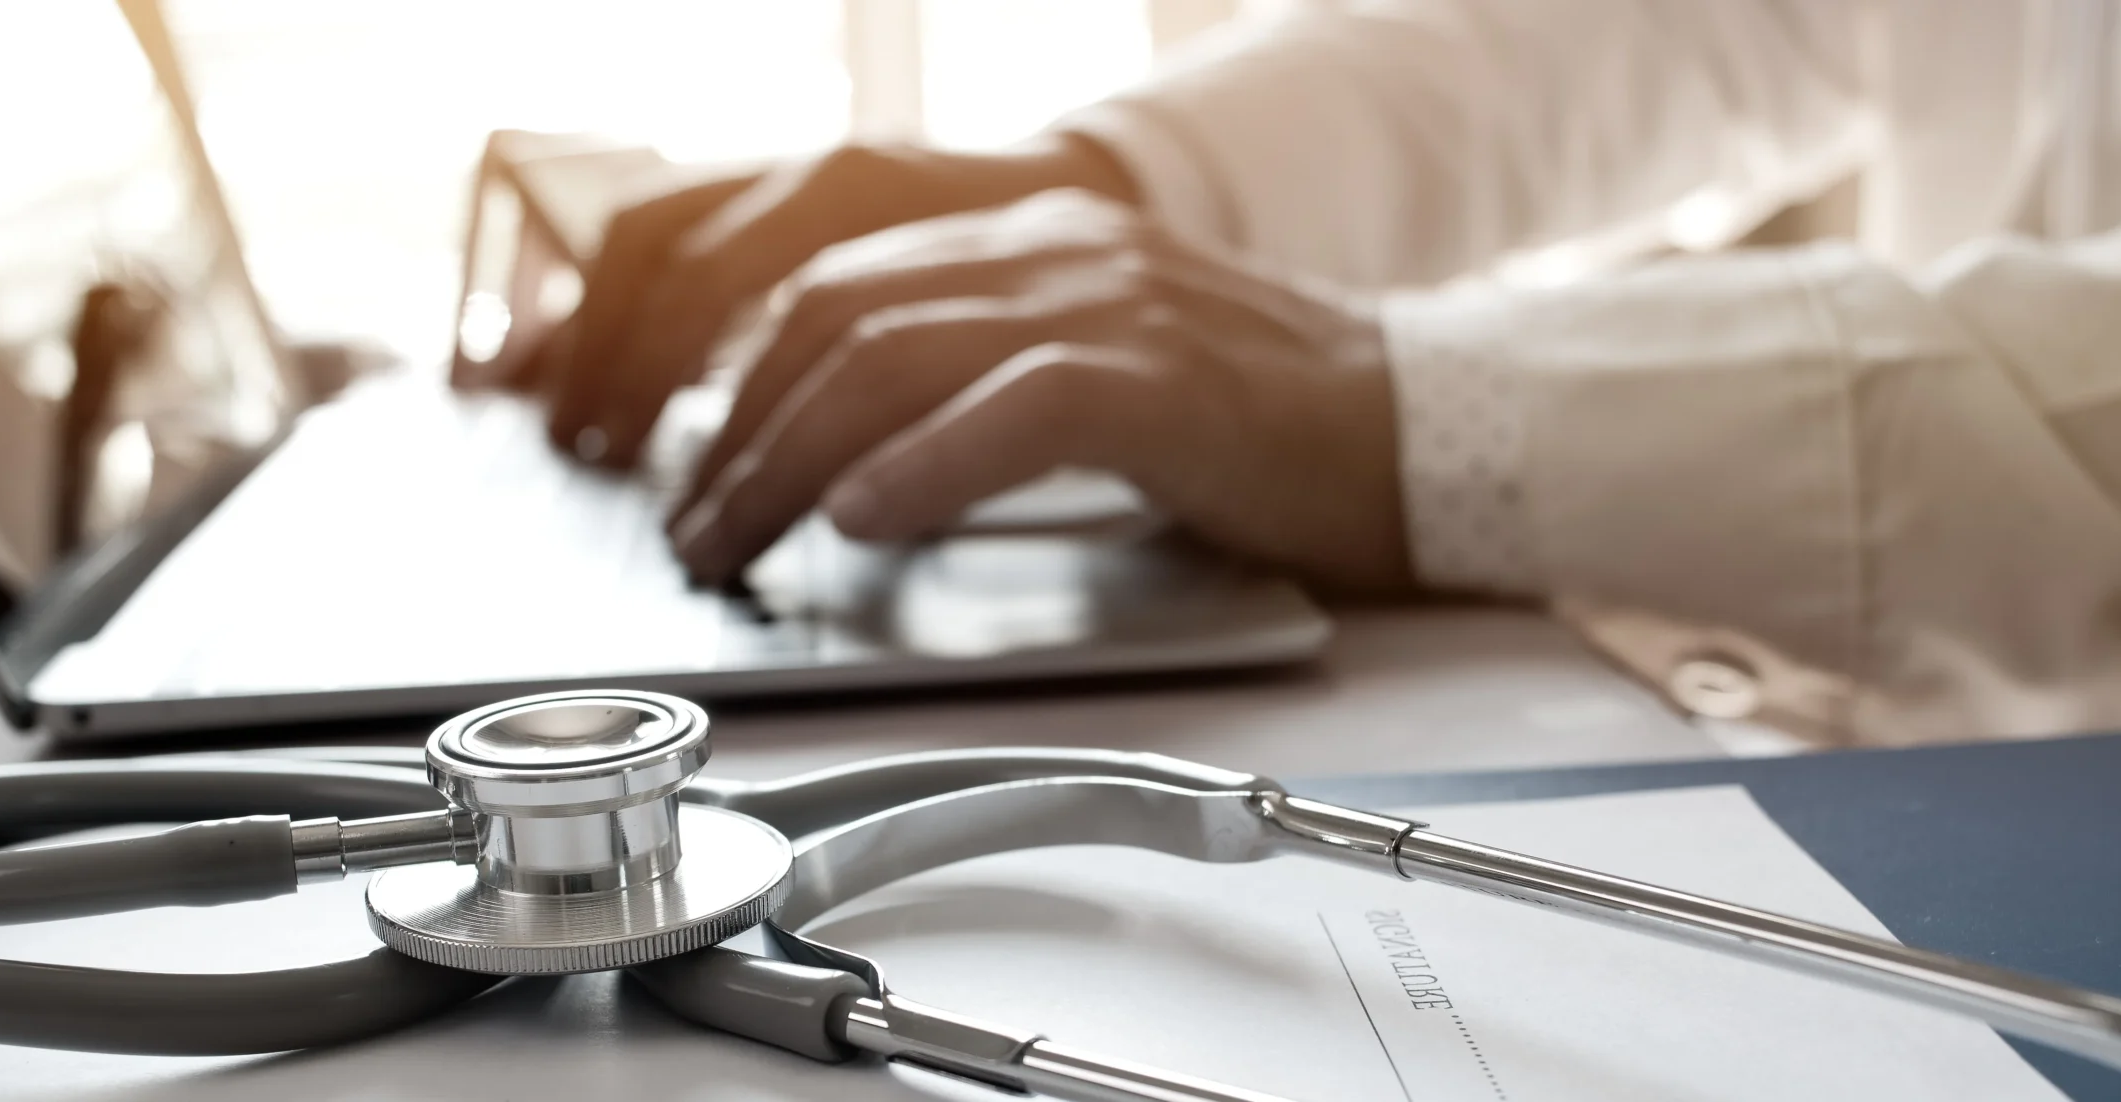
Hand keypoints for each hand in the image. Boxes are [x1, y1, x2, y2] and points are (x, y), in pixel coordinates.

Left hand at [666, 188, 1412, 595]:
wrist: (1428, 426)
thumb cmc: (1270, 428)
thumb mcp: (1100, 375)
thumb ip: (983, 387)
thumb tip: (852, 466)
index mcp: (1035, 245)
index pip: (837, 284)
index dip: (738, 375)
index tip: (693, 462)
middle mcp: (1057, 254)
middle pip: (833, 316)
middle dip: (735, 428)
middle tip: (692, 525)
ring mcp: (1111, 305)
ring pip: (893, 354)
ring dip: (788, 458)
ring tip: (738, 539)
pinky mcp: (1165, 378)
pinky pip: (1013, 406)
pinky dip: (923, 464)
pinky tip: (863, 521)